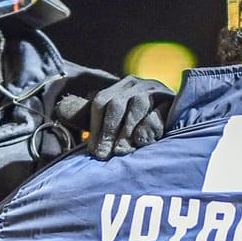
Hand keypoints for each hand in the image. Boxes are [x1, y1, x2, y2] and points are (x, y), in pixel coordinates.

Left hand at [57, 76, 175, 159]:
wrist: (180, 121)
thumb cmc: (141, 127)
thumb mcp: (114, 122)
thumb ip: (91, 118)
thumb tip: (61, 110)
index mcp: (119, 87)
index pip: (100, 102)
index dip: (95, 127)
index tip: (93, 151)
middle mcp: (136, 84)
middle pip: (115, 104)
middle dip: (108, 132)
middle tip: (104, 155)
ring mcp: (156, 90)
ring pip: (136, 107)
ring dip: (127, 132)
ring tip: (123, 152)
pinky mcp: (173, 100)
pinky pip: (158, 113)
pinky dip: (149, 129)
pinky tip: (145, 143)